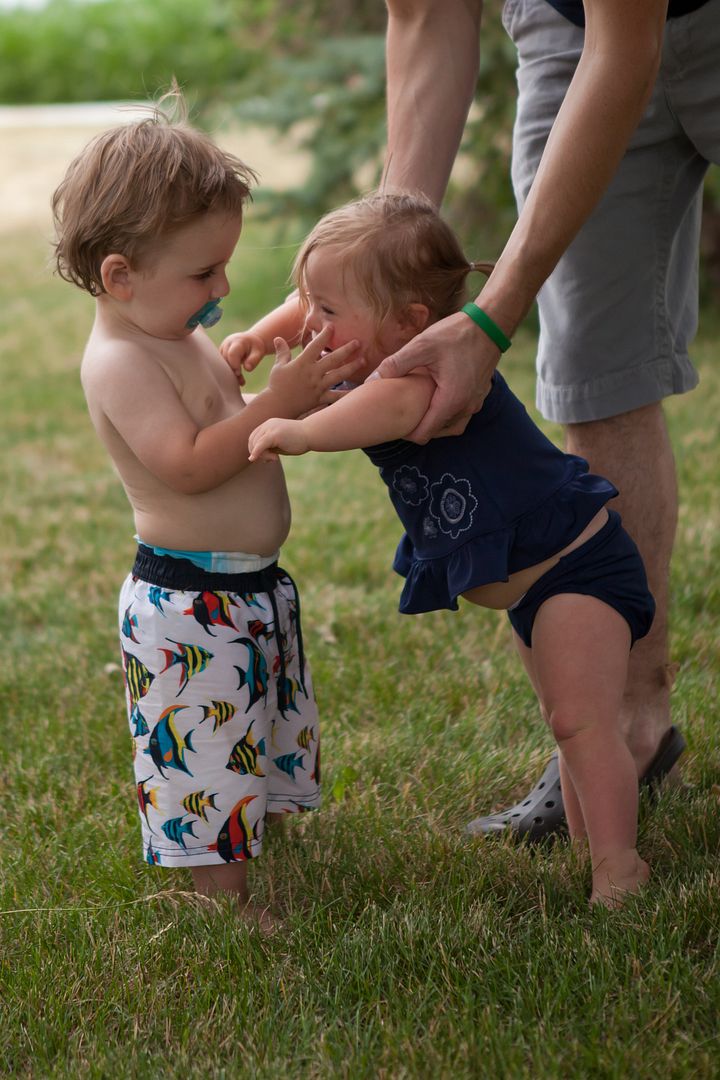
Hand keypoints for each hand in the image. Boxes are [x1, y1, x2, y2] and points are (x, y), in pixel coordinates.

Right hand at [219, 331, 266, 382]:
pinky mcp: (221, 355)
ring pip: (222, 364)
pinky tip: (238, 379)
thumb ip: (254, 360)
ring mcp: (222, 349)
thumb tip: (247, 369)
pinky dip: (230, 373)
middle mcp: (227, 345)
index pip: (232, 354)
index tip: (239, 373)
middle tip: (241, 381)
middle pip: (225, 360)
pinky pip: (222, 365)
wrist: (250, 341)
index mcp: (237, 342)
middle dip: (232, 371)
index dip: (234, 365)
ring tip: (241, 382)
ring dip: (231, 374)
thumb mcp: (259, 352)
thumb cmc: (255, 347)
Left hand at [248, 418, 308, 462]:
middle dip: (258, 453)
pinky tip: (253, 459)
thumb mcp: (281, 444)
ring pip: (256, 444)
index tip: (267, 458)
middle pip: (252, 441)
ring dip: (262, 455)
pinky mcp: (275, 434)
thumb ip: (269, 448)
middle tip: (272, 459)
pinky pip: (260, 444)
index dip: (255, 449)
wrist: (312, 434)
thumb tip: (254, 458)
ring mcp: (270, 428)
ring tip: (276, 458)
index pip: (254, 437)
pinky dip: (256, 452)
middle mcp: (268, 424)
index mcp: (269, 425)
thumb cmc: (299, 441)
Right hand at [267, 326, 361, 416]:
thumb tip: (278, 338)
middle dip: (346, 350)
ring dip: (352, 367)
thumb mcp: (278, 366)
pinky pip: (336, 396)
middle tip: (358, 342)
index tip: (332, 326)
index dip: (324, 335)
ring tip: (363, 360)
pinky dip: (347, 394)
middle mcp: (312, 373)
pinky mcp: (320, 398)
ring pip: (338, 375)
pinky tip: (359, 390)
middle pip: (332, 359)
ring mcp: (318, 386)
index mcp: (302, 363)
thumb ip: (282, 352)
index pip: (315, 346)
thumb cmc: (276, 385)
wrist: (277, 406)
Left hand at [367, 311, 495, 442]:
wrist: (490, 324)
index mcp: (451, 401)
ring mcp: (475, 403)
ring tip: (415, 410)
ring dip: (433, 422)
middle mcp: (466, 407)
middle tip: (399, 415)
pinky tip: (433, 399)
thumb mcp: (421, 345)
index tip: (391, 421)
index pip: (423, 434)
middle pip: (436, 433)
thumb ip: (395, 364)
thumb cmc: (456, 334)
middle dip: (417, 427)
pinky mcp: (478, 396)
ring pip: (450, 427)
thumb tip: (370, 380)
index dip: (404, 432)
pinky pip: (460, 415)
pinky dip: (446, 414)